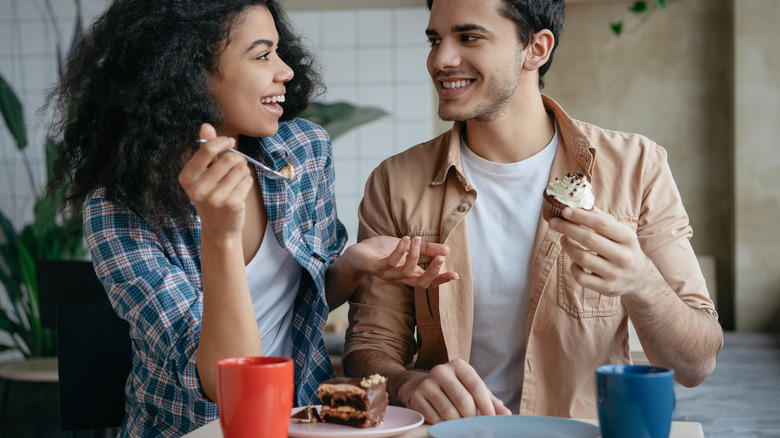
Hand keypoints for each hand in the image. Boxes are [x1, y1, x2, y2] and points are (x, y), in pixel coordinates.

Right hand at [178, 124, 253, 234]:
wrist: (218, 228)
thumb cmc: (211, 195)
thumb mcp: (204, 174)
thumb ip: (205, 150)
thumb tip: (206, 126)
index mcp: (187, 178)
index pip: (207, 150)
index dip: (222, 142)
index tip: (230, 142)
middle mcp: (198, 189)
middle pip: (228, 159)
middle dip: (237, 159)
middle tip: (236, 165)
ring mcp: (215, 198)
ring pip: (240, 169)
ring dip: (243, 171)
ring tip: (236, 179)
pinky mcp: (231, 204)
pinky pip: (247, 180)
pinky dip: (247, 182)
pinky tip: (240, 190)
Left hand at [344, 236, 458, 288]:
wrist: (357, 253)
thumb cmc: (383, 251)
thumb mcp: (408, 247)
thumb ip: (427, 249)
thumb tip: (448, 249)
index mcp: (409, 274)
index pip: (429, 282)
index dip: (442, 280)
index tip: (456, 274)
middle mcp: (400, 278)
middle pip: (420, 283)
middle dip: (432, 271)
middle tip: (442, 258)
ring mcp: (388, 274)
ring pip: (406, 272)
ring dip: (414, 255)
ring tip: (416, 239)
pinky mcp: (376, 268)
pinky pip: (390, 262)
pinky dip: (399, 251)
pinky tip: (405, 239)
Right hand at [400, 359, 510, 423]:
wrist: (421, 386)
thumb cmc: (454, 389)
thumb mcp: (472, 389)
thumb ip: (490, 401)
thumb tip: (506, 414)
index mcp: (458, 366)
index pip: (476, 386)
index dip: (486, 405)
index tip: (492, 419)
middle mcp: (441, 371)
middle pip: (463, 401)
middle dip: (471, 417)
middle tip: (473, 423)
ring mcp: (426, 384)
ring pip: (449, 412)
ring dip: (457, 422)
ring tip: (458, 421)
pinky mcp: (415, 397)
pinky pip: (434, 418)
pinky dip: (442, 424)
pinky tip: (443, 419)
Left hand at [549, 206, 652, 297]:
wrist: (640, 279)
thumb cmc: (624, 249)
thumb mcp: (620, 232)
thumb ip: (601, 218)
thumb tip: (580, 202)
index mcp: (628, 238)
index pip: (602, 224)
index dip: (581, 216)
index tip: (565, 210)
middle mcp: (623, 256)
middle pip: (589, 240)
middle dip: (567, 229)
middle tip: (553, 222)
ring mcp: (614, 274)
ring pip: (582, 258)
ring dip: (568, 247)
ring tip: (563, 239)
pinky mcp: (606, 287)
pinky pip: (581, 277)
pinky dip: (573, 267)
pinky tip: (574, 261)